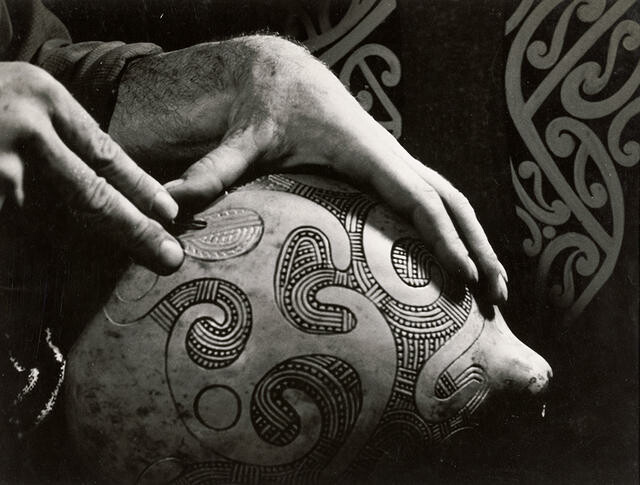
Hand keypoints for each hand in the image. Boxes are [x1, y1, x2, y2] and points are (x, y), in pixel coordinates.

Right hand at [0, 62, 182, 273]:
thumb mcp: (29, 97)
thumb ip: (69, 137)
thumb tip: (125, 189)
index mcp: (47, 100)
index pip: (107, 155)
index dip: (141, 189)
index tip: (169, 215)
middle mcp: (25, 133)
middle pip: (92, 195)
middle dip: (135, 232)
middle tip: (169, 258)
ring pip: (42, 224)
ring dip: (59, 246)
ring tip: (96, 256)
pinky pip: (15, 236)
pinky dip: (23, 257)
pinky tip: (27, 272)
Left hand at [110, 36, 507, 301]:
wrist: (280, 73)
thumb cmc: (263, 108)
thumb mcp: (239, 140)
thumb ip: (212, 172)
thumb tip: (171, 204)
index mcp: (364, 152)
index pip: (417, 198)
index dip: (445, 238)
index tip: (468, 277)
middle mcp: (390, 156)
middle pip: (452, 202)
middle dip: (480, 247)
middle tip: (498, 299)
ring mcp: (394, 161)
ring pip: (452, 200)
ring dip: (478, 241)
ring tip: (494, 290)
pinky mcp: (388, 169)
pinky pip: (434, 200)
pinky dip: (455, 230)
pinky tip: (457, 259)